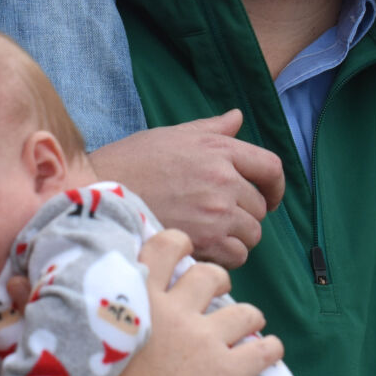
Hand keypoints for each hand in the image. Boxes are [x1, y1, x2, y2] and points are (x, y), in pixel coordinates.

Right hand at [87, 232, 282, 375]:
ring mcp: (203, 340)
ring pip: (244, 311)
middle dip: (219, 281)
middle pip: (209, 275)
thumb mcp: (98, 345)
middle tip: (218, 293)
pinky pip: (262, 350)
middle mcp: (173, 313)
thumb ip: (115, 320)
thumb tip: (113, 310)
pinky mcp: (226, 371)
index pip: (163, 248)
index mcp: (138, 301)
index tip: (185, 250)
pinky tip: (270, 352)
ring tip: (251, 325)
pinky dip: (270, 349)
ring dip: (250, 316)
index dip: (178, 243)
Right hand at [90, 111, 285, 268]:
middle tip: (222, 218)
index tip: (269, 197)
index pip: (271, 167)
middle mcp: (223, 178)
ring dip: (237, 238)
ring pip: (252, 234)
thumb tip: (237, 117)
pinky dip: (225, 257)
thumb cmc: (132, 162)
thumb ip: (211, 128)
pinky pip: (237, 256)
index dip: (276, 186)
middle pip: (261, 206)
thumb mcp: (173, 135)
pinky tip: (203, 249)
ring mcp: (215, 210)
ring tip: (210, 235)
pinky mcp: (204, 240)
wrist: (100, 190)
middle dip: (247, 214)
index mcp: (219, 148)